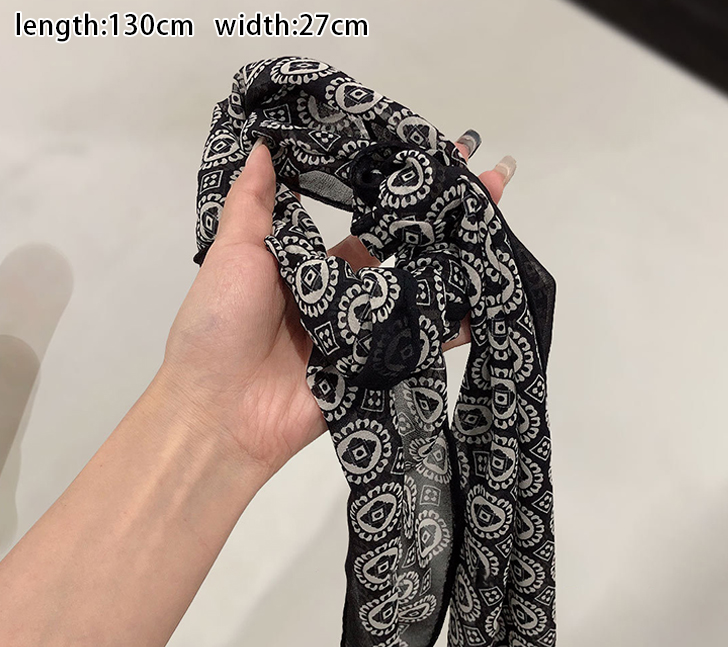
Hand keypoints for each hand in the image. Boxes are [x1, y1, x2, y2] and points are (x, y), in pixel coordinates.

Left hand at [156, 138, 512, 484]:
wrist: (218, 411)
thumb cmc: (219, 326)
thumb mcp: (233, 254)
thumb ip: (254, 203)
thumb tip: (262, 142)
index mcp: (312, 270)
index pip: (368, 229)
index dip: (400, 197)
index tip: (433, 158)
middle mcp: (344, 300)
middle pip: (405, 257)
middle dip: (446, 221)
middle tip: (492, 180)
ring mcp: (364, 336)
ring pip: (419, 295)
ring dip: (459, 263)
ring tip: (497, 226)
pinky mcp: (376, 371)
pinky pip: (420, 345)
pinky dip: (454, 326)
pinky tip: (487, 294)